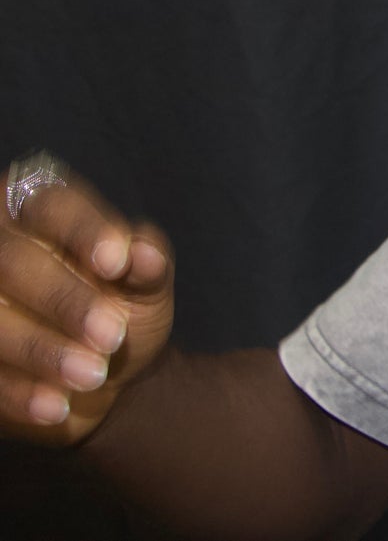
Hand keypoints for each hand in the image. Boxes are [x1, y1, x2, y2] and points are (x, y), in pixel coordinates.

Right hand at [1, 159, 174, 445]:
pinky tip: (56, 406)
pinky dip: (18, 391)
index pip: (54, 205)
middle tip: (111, 336)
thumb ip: (150, 266)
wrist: (104, 376)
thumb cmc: (122, 310)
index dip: (84, 230)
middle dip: (63, 300)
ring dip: (41, 349)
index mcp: (40, 212)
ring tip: (93, 375)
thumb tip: (144, 254)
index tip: (116, 262)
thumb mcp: (147, 287)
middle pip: (14, 261)